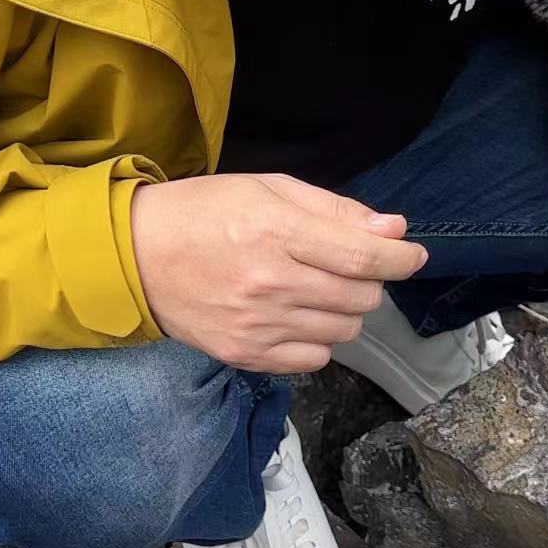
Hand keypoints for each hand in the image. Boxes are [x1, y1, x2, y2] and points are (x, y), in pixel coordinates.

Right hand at [131, 173, 426, 372]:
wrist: (134, 257)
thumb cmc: (204, 212)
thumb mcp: (268, 189)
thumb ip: (334, 210)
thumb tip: (393, 230)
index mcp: (276, 231)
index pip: (364, 257)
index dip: (401, 258)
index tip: (413, 255)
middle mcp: (270, 282)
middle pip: (361, 297)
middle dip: (370, 281)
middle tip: (349, 267)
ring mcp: (257, 325)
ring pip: (344, 330)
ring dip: (346, 310)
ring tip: (318, 290)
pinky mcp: (245, 355)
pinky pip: (315, 358)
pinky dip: (319, 339)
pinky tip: (298, 317)